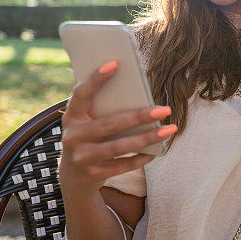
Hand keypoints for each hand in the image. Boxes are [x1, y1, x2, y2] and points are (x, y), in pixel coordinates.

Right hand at [58, 60, 178, 196]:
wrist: (73, 176)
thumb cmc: (89, 137)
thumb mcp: (86, 122)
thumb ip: (102, 107)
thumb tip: (136, 90)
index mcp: (71, 117)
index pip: (81, 94)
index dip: (96, 79)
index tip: (115, 63)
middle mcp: (72, 137)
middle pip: (109, 124)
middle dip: (139, 116)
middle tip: (165, 108)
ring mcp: (82, 157)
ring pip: (119, 147)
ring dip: (147, 138)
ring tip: (169, 129)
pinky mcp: (94, 174)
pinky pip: (123, 166)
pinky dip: (141, 158)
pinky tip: (156, 151)